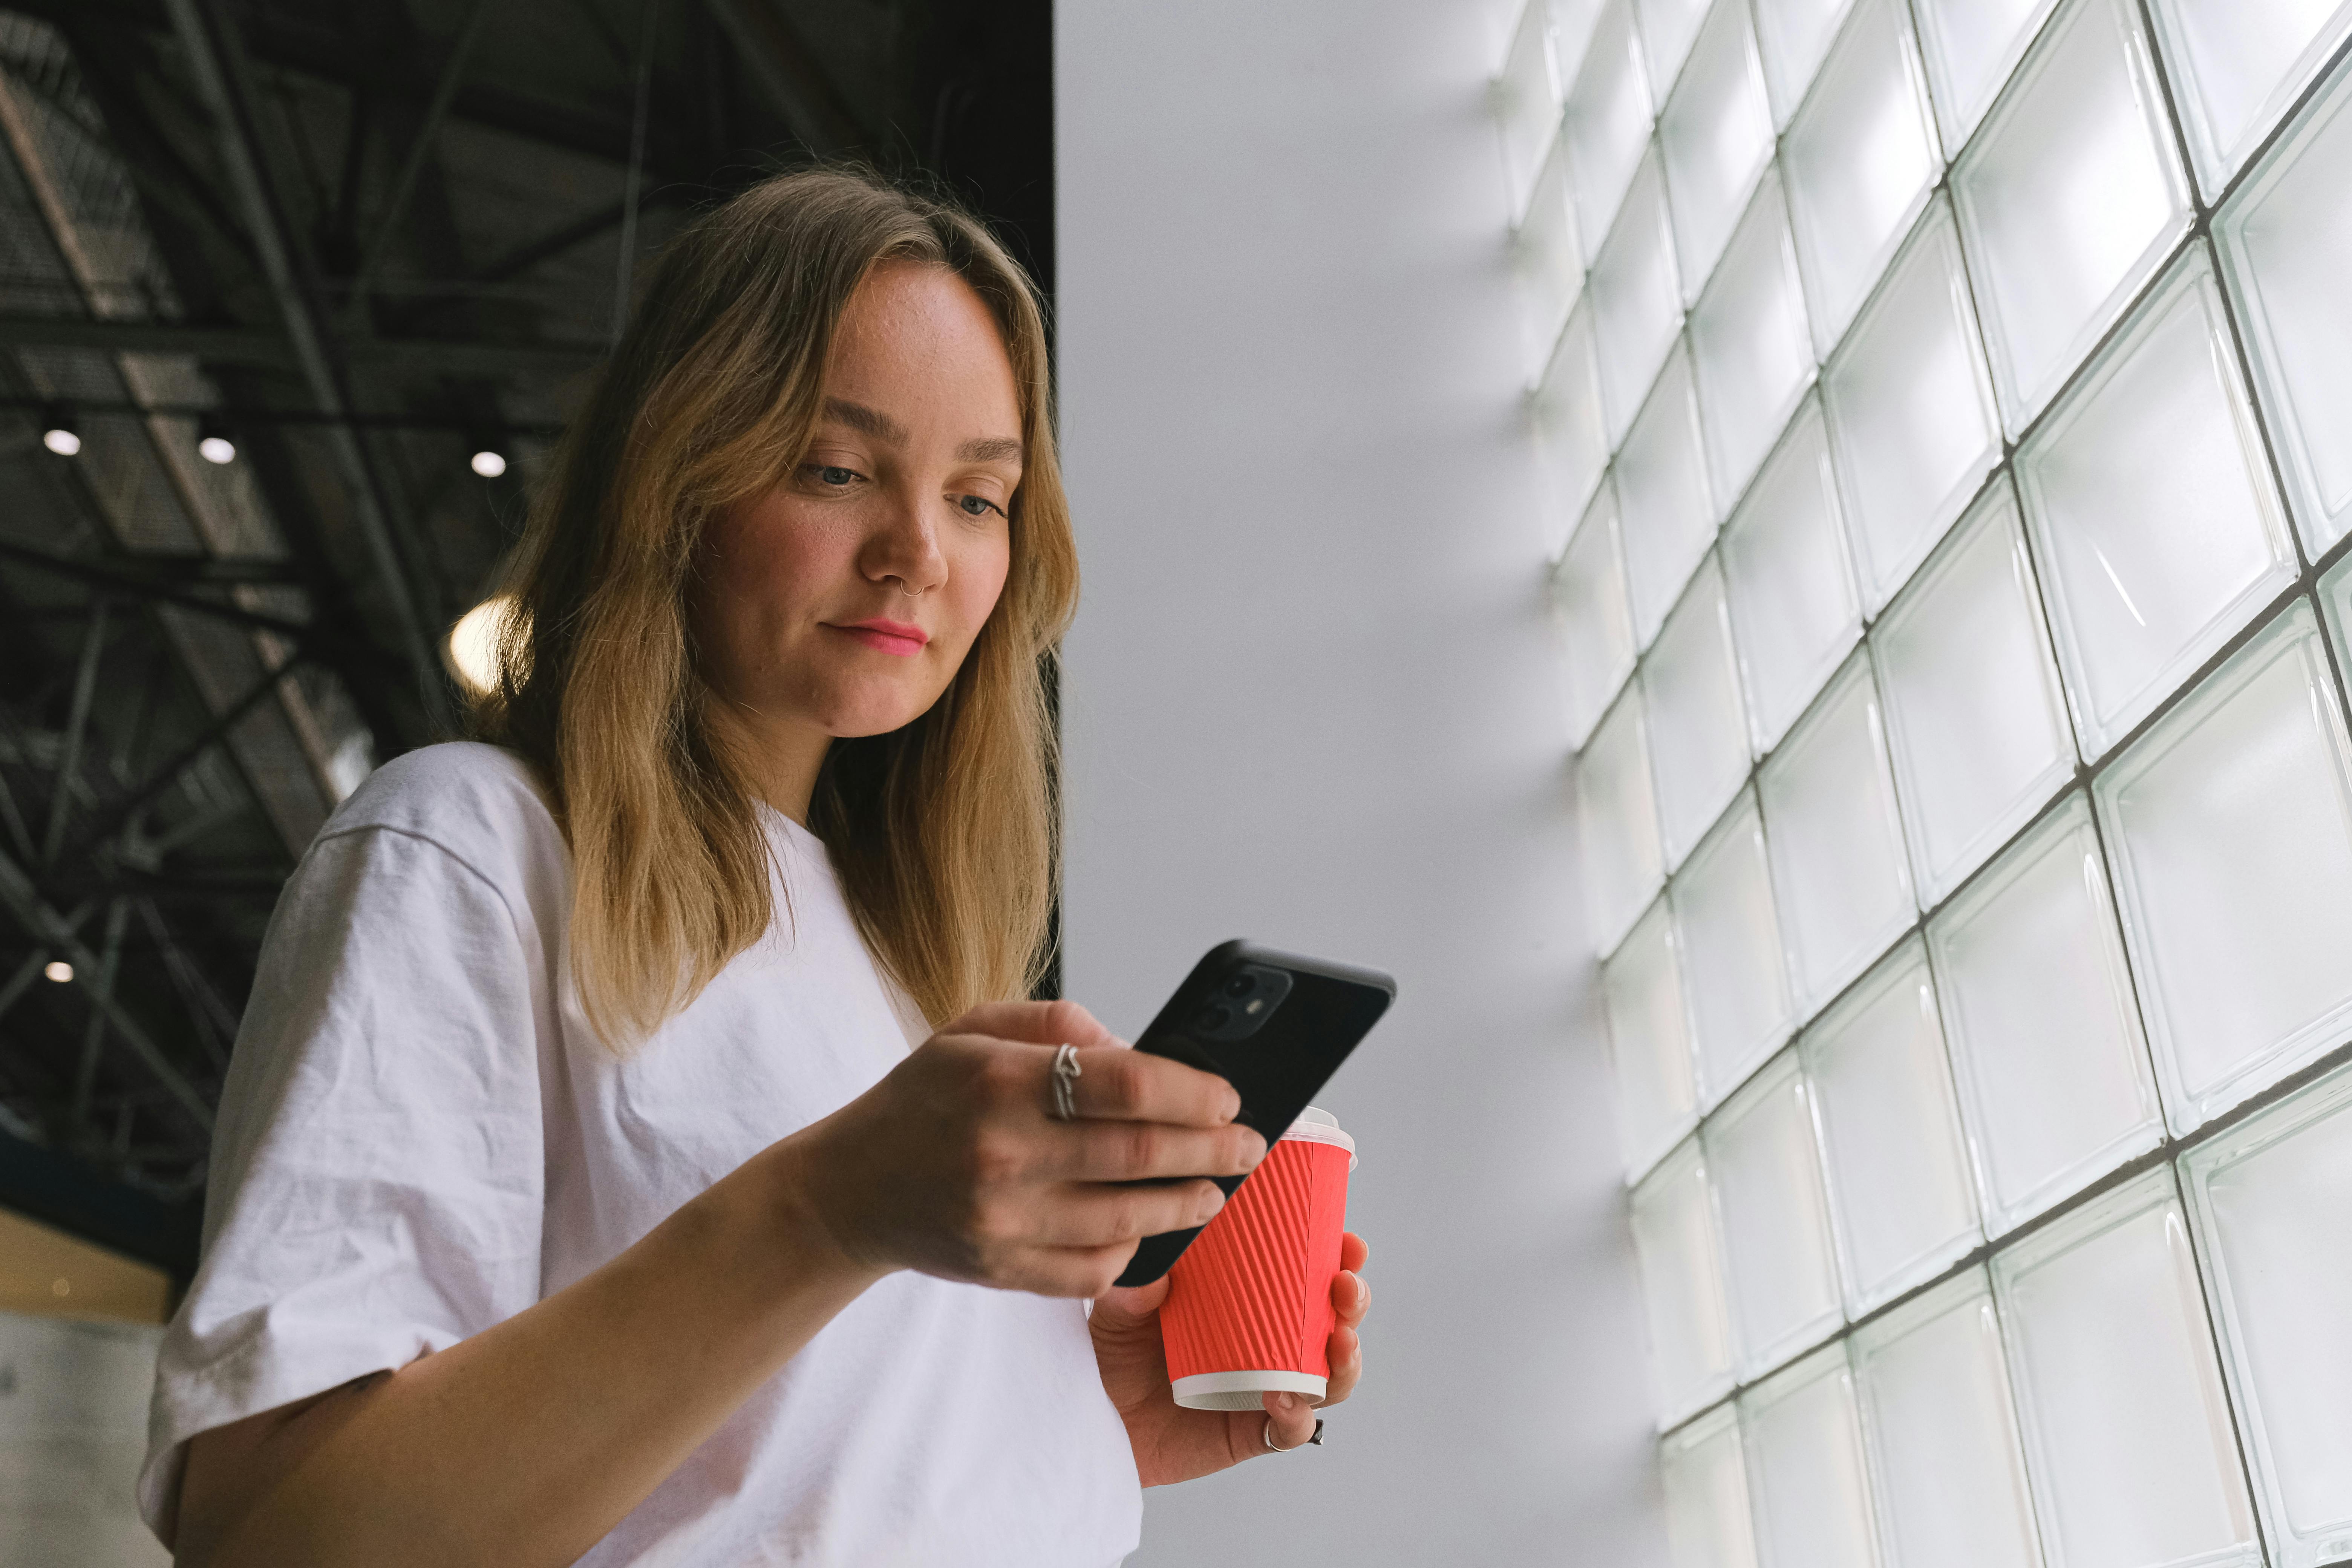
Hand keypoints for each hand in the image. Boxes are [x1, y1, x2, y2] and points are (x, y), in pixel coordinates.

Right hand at [779, 999, 1267, 1296]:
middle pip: (1143, 1155)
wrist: (849, 1189)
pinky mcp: (1002, 1271)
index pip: (1129, 1084)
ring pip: (1129, 1218)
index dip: (1195, 1092)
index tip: (1229, 1097)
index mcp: (1001, 1081)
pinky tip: (1150, 1228)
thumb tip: (1137, 1048)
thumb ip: (1059, 1025)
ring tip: (1218, 1189)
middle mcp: (1004, 1152)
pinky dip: (1133, 1248)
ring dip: (1190, 1204)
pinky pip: (1094, 1268)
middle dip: (1214, 1150)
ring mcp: (1003, 1220)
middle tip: (1249, 1146)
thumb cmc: (922, 1100)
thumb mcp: (974, 1029)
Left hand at [1091, 1231, 1370, 1485]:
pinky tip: (1285, 1400)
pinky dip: (1298, 1416)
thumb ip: (1134, 1288)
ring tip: (1338, 1342)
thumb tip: (1159, 1271)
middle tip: (1346, 1287)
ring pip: (1329, 1377)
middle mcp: (1266, 1342)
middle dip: (1354, 1302)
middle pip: (1333, 1320)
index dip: (1336, 1256)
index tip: (1348, 1242)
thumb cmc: (1112, 1354)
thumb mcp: (1118, 1308)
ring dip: (1346, 1360)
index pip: (1306, 1271)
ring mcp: (1265, 1388)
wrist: (1094, 1417)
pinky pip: (1292, 1429)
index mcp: (1247, 1300)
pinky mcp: (1250, 1432)